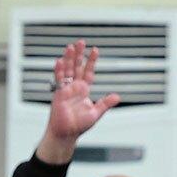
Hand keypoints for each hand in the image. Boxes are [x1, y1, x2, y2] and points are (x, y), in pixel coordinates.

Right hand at [38, 40, 119, 162]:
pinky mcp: (58, 94)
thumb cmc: (79, 125)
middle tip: (81, 42)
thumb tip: (117, 97)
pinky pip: (58, 80)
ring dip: (68, 59)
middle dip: (79, 55)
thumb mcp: (95, 113)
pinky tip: (59, 61)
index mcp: (84, 90)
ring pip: (68, 70)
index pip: (89, 72)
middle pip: (77, 67)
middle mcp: (75, 87)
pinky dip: (59, 71)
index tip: (95, 50)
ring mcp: (66, 89)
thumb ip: (105, 103)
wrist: (66, 133)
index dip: (92, 61)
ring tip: (70, 47)